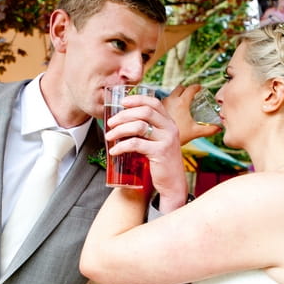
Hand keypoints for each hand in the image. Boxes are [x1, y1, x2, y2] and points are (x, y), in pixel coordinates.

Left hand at [105, 94, 187, 210]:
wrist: (173, 184)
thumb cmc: (162, 163)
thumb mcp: (159, 142)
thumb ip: (148, 131)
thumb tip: (122, 122)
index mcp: (169, 123)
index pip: (154, 103)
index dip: (137, 99)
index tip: (122, 102)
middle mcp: (170, 128)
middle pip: (144, 112)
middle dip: (123, 115)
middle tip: (110, 123)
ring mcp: (166, 140)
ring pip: (138, 126)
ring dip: (120, 129)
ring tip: (109, 136)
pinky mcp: (160, 152)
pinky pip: (136, 144)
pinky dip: (121, 146)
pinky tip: (114, 151)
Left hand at [163, 84, 221, 144]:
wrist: (162, 143)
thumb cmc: (179, 137)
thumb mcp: (195, 132)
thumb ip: (209, 130)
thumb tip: (219, 128)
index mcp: (182, 102)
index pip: (190, 88)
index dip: (197, 87)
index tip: (200, 88)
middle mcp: (171, 100)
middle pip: (180, 88)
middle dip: (186, 89)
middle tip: (191, 94)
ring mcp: (163, 104)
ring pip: (171, 94)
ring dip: (177, 95)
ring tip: (182, 103)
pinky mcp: (157, 109)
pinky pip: (164, 101)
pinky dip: (169, 102)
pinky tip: (172, 110)